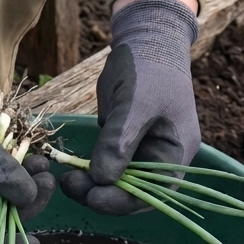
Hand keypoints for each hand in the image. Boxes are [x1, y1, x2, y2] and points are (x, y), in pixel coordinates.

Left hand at [61, 0, 200, 214]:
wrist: (143, 41)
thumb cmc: (148, 69)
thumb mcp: (136, 103)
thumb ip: (120, 142)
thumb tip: (102, 179)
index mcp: (175, 153)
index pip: (153, 193)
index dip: (123, 202)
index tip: (92, 197)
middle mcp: (160, 159)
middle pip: (132, 194)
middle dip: (102, 195)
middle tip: (70, 184)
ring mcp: (141, 153)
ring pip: (115, 184)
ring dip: (91, 186)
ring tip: (67, 178)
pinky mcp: (122, 145)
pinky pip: (106, 168)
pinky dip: (89, 173)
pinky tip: (71, 169)